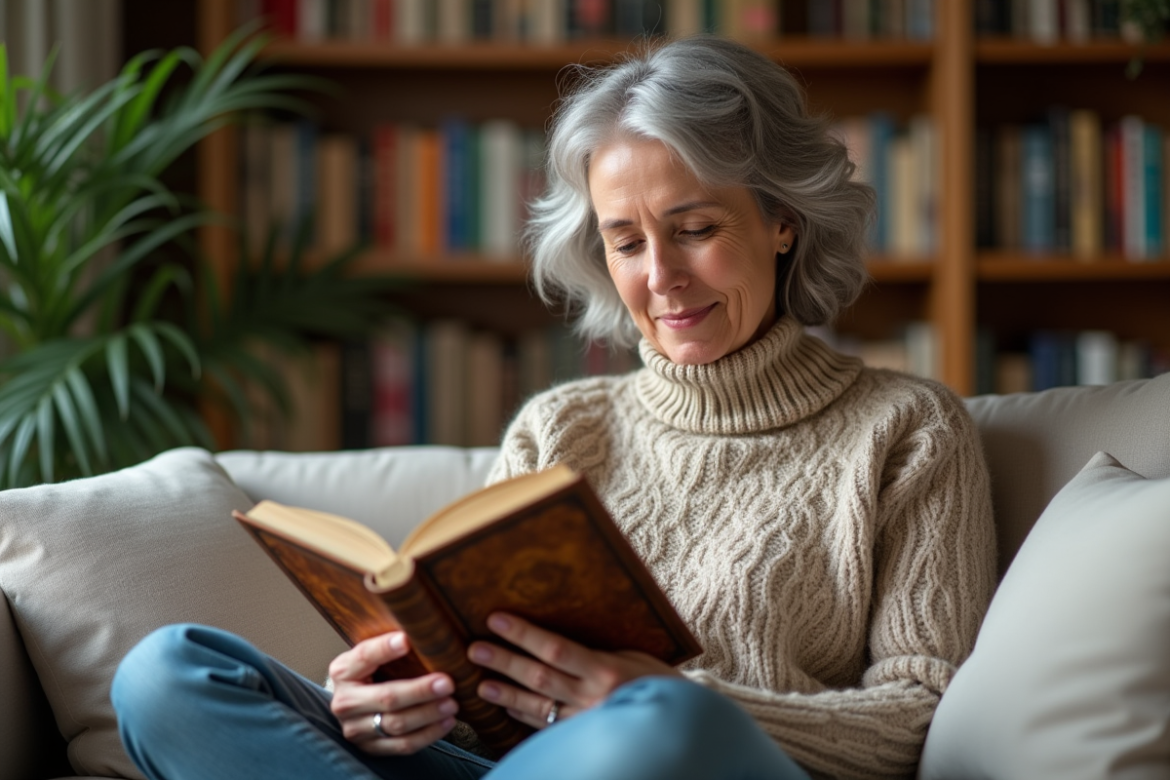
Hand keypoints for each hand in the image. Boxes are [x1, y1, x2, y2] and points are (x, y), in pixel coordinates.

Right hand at [328, 631, 458, 754]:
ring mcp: (356, 729)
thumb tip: (423, 628)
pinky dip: (428, 734)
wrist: (353, 705)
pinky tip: (447, 722)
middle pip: (386, 697)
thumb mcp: (370, 656)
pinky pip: (403, 745)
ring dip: (428, 714)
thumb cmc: (370, 673)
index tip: (407, 640)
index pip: (364, 657)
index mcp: (343, 671)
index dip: (385, 649)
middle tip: (447, 683)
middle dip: (420, 690)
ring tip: (452, 703)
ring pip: (396, 724)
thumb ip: (389, 646)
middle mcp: (345, 702)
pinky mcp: (370, 748)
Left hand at [467, 612, 679, 730]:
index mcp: (604, 670)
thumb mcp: (633, 657)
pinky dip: (523, 715)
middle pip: (539, 676)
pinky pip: (546, 726)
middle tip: (475, 649)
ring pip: (537, 705)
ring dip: (506, 693)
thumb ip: (597, 652)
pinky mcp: (582, 736)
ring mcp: (584, 720)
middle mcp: (591, 697)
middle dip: (504, 661)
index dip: (524, 634)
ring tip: (480, 683)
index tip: (497, 619)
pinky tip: (506, 706)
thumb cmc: (659, 682)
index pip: (556, 648)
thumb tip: (560, 637)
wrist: (682, 723)